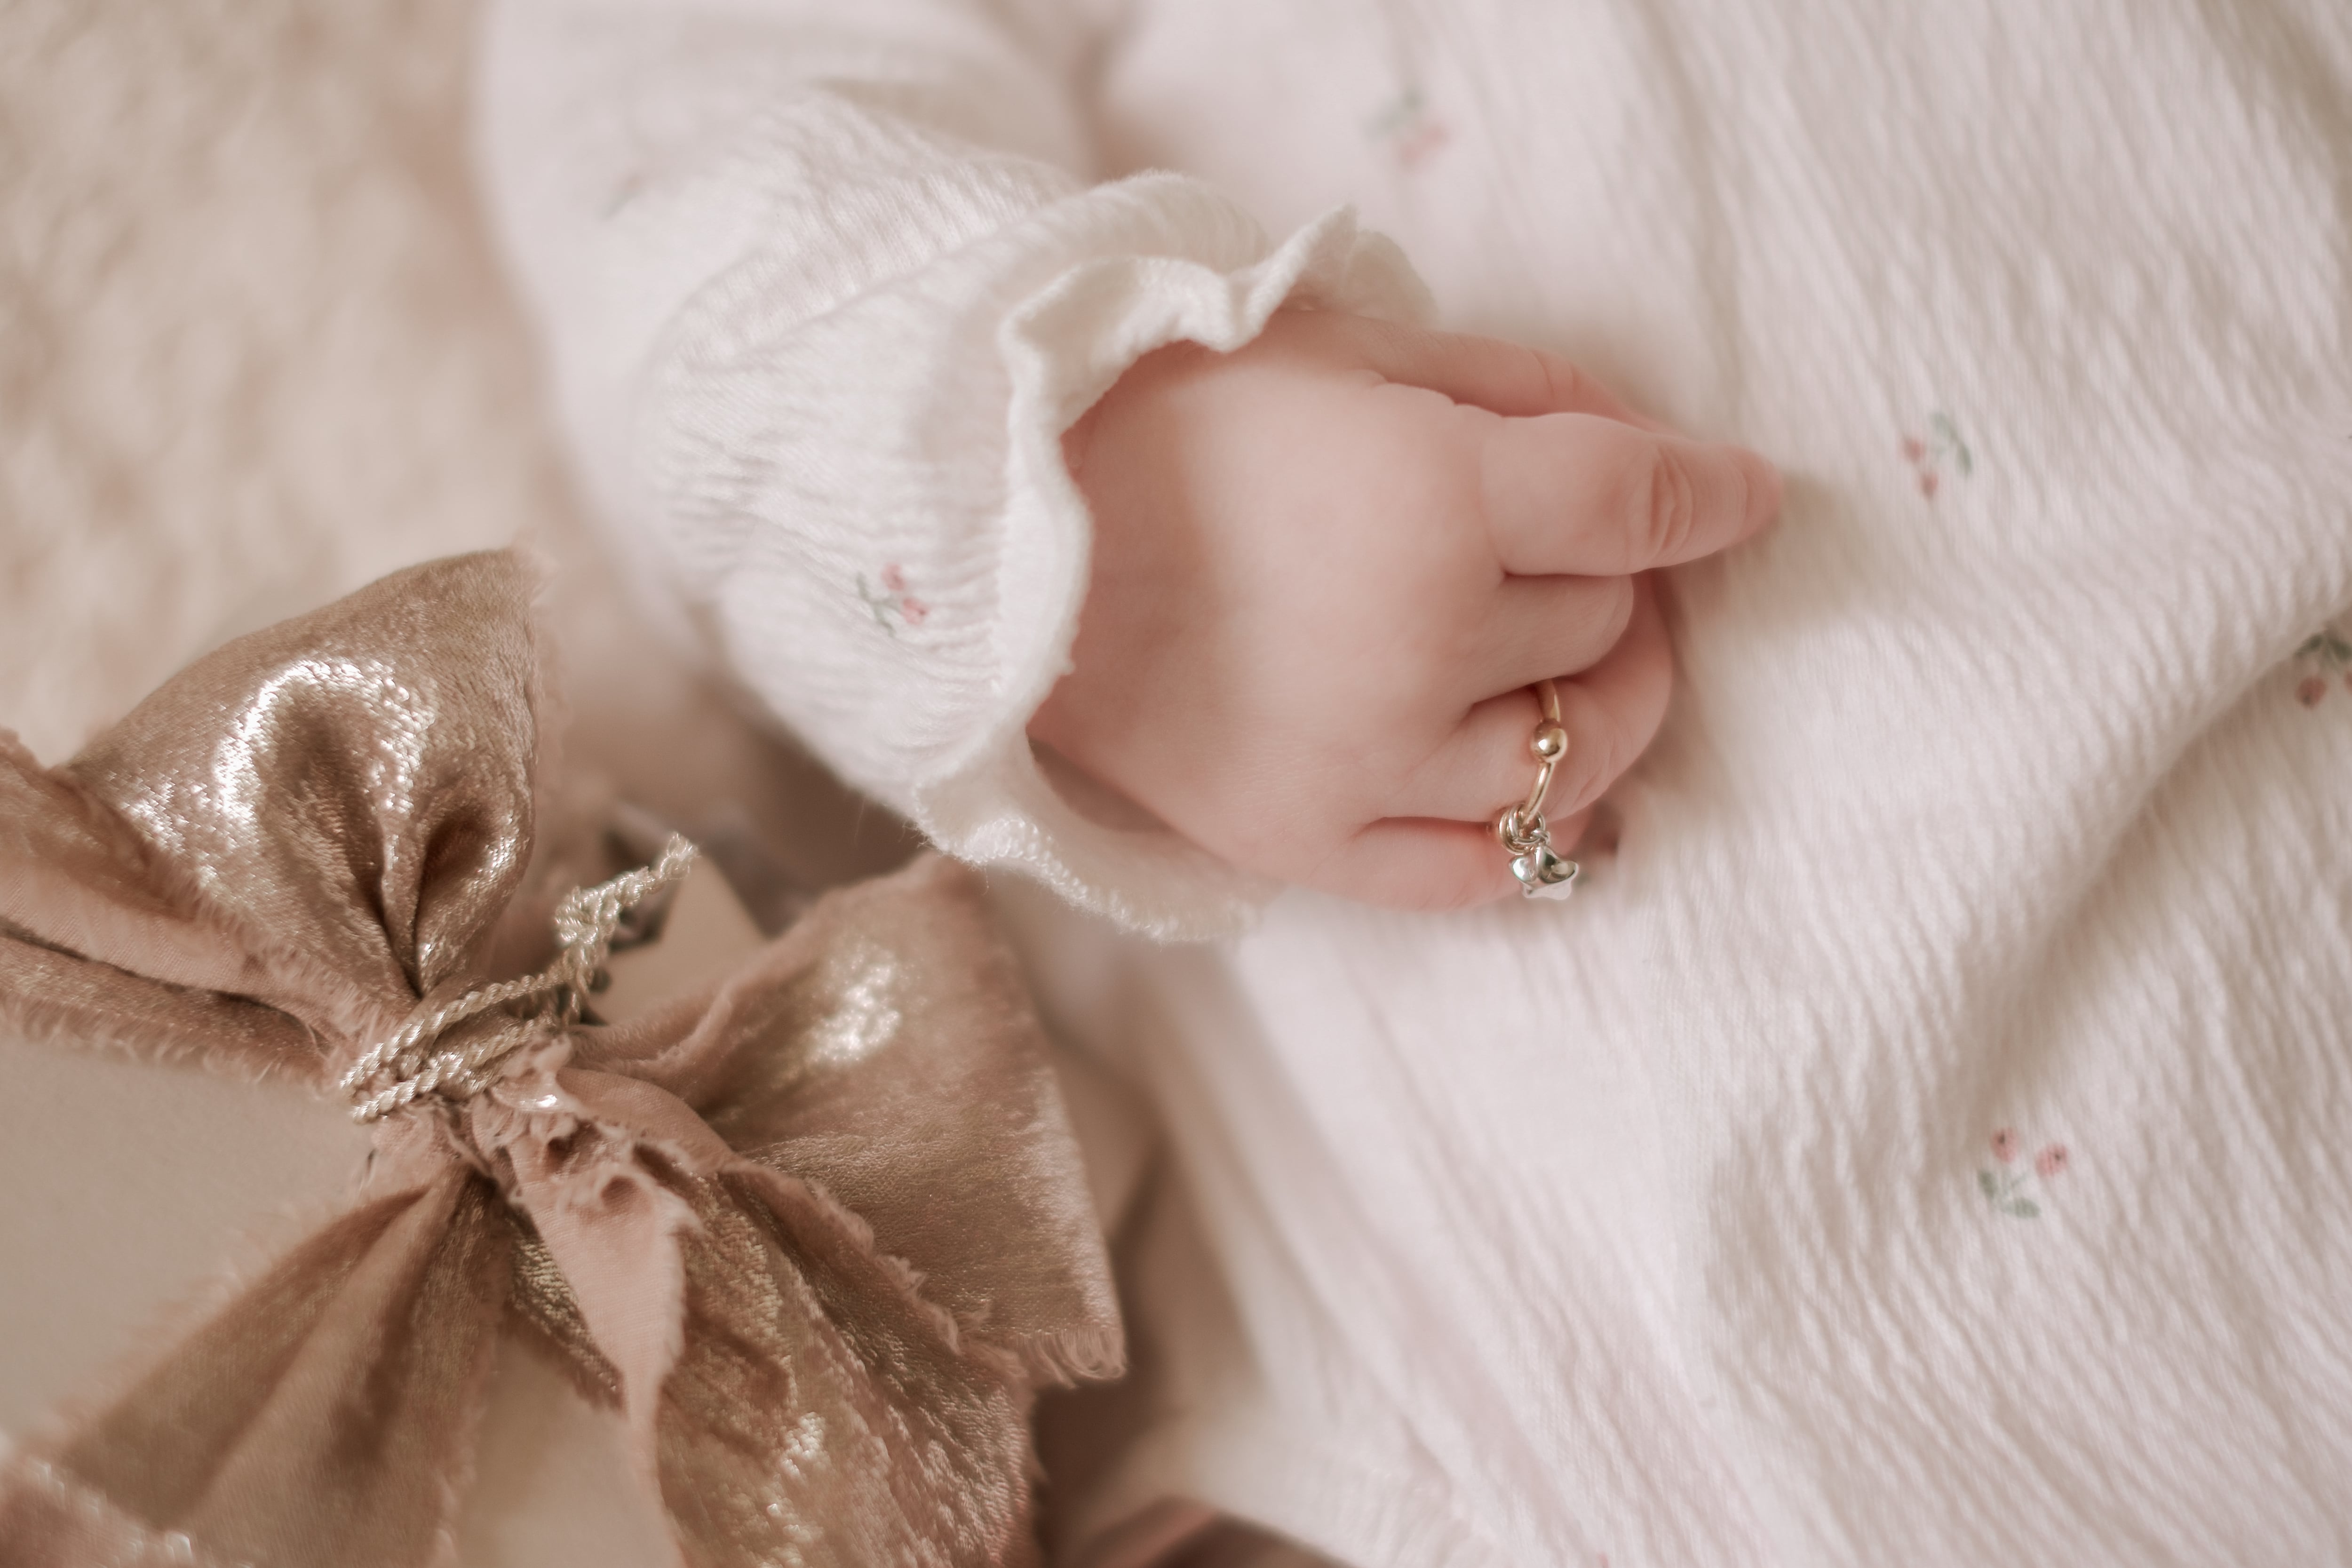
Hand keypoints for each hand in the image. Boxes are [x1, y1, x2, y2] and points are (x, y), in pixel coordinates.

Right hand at [1030, 310, 1779, 908]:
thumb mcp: (1349, 346)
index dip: (1712, 493)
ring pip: (1570, 751)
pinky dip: (1534, 832)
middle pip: (1605, 623)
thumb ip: (1517, 389)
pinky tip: (1545, 789)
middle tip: (1578, 548)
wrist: (997, 530)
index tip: (1741, 494)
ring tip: (1584, 665)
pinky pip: (1476, 870)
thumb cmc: (1167, 411)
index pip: (1642, 507)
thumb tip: (1649, 447)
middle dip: (1610, 575)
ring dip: (1604, 700)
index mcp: (1439, 504)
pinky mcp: (1306, 840)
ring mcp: (1366, 762)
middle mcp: (1422, 648)